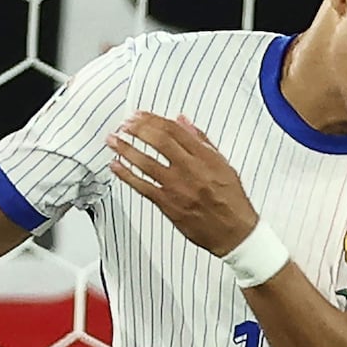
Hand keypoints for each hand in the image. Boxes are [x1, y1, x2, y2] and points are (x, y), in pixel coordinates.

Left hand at [105, 111, 257, 256]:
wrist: (233, 231)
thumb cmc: (231, 200)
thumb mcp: (223, 164)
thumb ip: (202, 141)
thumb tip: (184, 122)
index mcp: (205, 157)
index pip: (175, 130)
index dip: (154, 119)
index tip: (142, 115)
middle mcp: (190, 170)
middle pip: (158, 141)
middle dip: (138, 128)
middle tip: (126, 123)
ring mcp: (177, 187)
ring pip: (146, 162)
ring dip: (125, 148)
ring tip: (113, 139)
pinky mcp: (168, 204)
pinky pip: (141, 187)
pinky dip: (126, 175)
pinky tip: (116, 166)